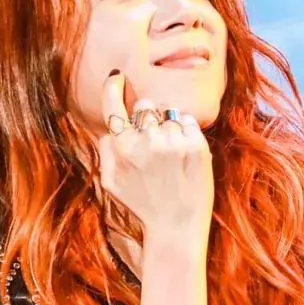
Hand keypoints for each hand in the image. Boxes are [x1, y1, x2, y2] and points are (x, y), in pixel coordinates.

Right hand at [95, 70, 213, 247]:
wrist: (176, 228)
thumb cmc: (143, 206)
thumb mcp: (111, 183)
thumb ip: (106, 152)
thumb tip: (109, 128)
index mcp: (122, 149)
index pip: (113, 105)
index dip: (113, 87)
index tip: (117, 76)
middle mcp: (147, 141)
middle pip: (145, 108)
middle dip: (148, 119)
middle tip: (154, 144)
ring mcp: (174, 142)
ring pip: (169, 116)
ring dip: (169, 130)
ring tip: (172, 159)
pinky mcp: (197, 146)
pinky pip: (189, 122)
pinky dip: (187, 133)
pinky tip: (184, 156)